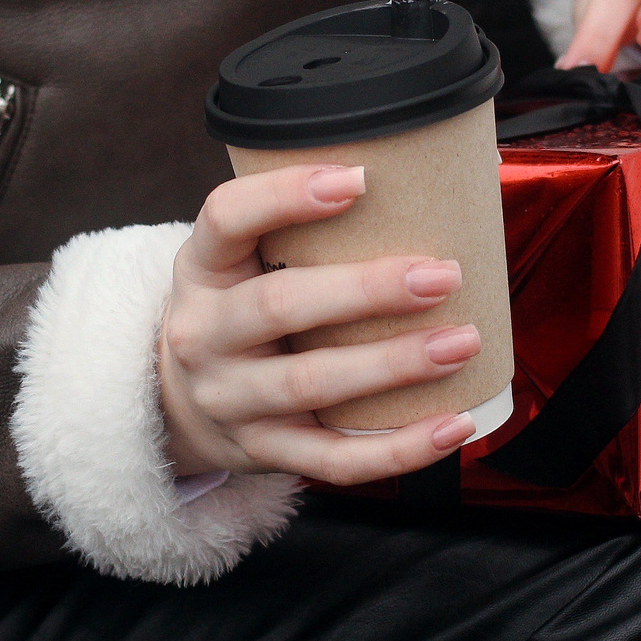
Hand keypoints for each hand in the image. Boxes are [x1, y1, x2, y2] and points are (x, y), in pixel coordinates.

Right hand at [159, 164, 480, 485]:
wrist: (178, 404)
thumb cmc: (239, 310)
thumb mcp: (239, 262)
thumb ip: (300, 230)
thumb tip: (430, 179)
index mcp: (203, 269)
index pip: (226, 218)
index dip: (285, 196)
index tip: (359, 179)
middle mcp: (205, 334)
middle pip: (279, 307)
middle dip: (367, 291)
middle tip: (443, 276)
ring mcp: (231, 400)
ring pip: (312, 384)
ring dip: (394, 364)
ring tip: (462, 342)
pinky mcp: (263, 452)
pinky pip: (335, 461)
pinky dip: (401, 448)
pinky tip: (456, 425)